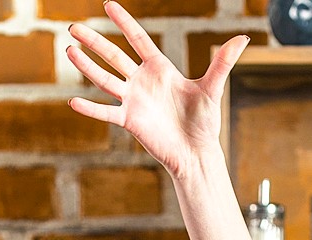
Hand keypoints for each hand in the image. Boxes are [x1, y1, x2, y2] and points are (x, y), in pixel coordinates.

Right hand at [65, 1, 246, 181]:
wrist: (197, 152)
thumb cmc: (204, 122)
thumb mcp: (213, 88)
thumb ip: (223, 62)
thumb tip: (243, 38)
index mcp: (160, 68)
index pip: (138, 39)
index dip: (123, 21)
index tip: (108, 4)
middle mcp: (142, 81)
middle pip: (113, 56)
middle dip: (94, 41)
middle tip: (73, 28)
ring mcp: (133, 101)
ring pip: (105, 79)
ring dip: (87, 67)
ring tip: (68, 51)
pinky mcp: (130, 121)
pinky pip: (106, 112)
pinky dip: (90, 109)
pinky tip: (73, 101)